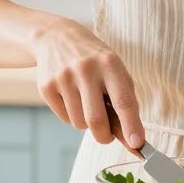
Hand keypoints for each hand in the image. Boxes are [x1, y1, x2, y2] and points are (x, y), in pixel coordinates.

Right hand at [29, 17, 142, 148]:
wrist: (56, 38)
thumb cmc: (96, 61)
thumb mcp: (115, 71)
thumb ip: (125, 102)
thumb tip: (132, 139)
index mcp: (110, 64)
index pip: (123, 100)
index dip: (131, 125)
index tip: (137, 144)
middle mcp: (86, 70)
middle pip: (96, 120)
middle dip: (105, 136)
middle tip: (108, 137)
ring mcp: (63, 78)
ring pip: (79, 123)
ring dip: (87, 123)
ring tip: (87, 102)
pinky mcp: (46, 87)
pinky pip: (64, 119)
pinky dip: (72, 116)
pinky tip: (72, 97)